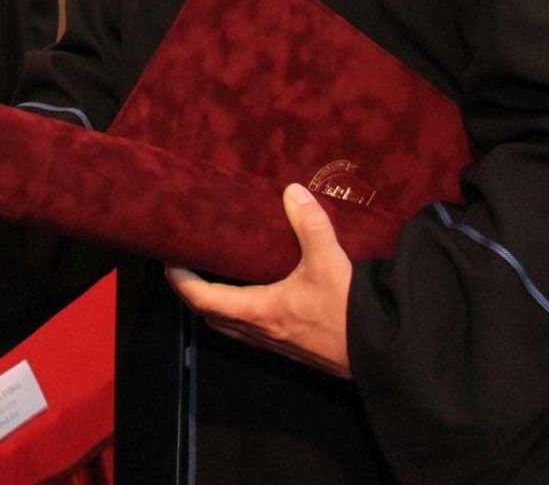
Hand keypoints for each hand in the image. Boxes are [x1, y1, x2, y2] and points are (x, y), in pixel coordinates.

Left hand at [165, 183, 353, 377]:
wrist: (379, 355)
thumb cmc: (347, 314)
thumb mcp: (329, 263)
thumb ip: (311, 225)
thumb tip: (293, 192)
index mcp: (258, 311)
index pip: (202, 299)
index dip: (180, 280)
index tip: (169, 259)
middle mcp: (260, 331)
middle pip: (211, 315)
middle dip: (193, 292)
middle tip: (189, 265)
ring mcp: (275, 342)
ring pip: (230, 326)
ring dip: (217, 304)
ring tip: (216, 275)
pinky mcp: (291, 347)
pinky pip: (251, 331)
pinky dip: (240, 312)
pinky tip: (257, 294)